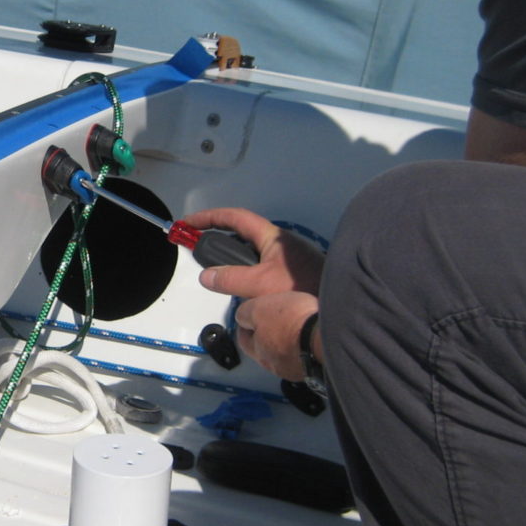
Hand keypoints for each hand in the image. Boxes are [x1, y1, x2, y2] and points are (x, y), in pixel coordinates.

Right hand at [180, 207, 324, 298]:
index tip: (189, 223)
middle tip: (197, 246)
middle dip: (218, 237)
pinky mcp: (291, 276)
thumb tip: (207, 276)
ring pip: (251, 254)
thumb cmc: (303, 288)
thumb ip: (231, 279)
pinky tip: (242, 290)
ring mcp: (286, 261)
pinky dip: (245, 273)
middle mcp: (279, 245)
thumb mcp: (260, 284)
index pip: (235, 218)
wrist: (336, 307)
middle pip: (241, 234)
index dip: (209, 218)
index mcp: (272, 237)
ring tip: (216, 272)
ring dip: (232, 259)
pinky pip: (260, 269)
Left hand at [233, 291, 318, 380]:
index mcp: (260, 353)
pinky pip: (307, 355)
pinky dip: (306, 345)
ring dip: (289, 341)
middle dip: (268, 334)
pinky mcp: (319, 368)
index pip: (244, 340)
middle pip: (266, 349)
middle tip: (275, 319)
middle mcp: (278, 367)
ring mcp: (299, 370)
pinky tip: (313, 334)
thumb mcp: (259, 309)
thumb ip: (246, 313)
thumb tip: (242, 317)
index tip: (249, 316)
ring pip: (288, 353)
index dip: (245, 326)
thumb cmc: (292, 322)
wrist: (328, 337)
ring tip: (298, 325)